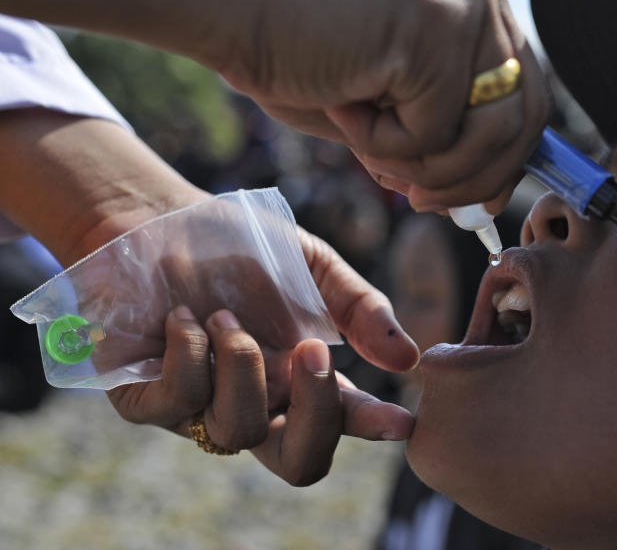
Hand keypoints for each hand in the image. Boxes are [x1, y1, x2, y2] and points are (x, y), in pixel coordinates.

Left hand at [106, 228, 417, 485]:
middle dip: (317, 414)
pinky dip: (188, 354)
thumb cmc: (238, 245)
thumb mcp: (312, 266)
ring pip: (237, 431)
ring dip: (241, 362)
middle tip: (313, 351)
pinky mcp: (144, 399)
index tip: (402, 422)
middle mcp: (255, 402)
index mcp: (298, 378)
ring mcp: (200, 408)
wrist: (159, 218)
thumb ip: (360, 308)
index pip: (342, 419)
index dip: (373, 428)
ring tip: (223, 313)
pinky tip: (181, 316)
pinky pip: (177, 404)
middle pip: (298, 462)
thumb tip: (409, 359)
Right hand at [217, 0, 549, 213]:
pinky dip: (382, 144)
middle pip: (526, 112)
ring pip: (490, 131)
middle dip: (477, 176)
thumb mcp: (383, 92)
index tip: (465, 197)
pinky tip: (340, 104)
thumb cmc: (288, 42)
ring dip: (426, 166)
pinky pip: (434, 132)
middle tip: (423, 201)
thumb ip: (437, 128)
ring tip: (367, 146)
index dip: (503, 157)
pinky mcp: (433, 27)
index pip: (524, 88)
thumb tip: (479, 191)